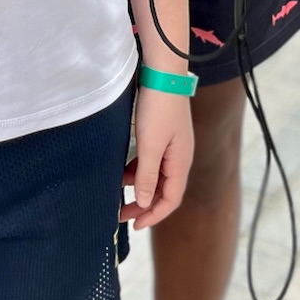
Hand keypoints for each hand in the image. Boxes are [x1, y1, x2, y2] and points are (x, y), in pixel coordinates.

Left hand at [123, 86, 192, 228]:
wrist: (162, 73)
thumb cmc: (158, 108)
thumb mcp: (150, 145)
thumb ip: (147, 176)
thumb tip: (145, 203)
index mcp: (181, 162)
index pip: (171, 199)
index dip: (153, 215)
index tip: (134, 225)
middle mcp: (179, 157)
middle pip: (164, 190)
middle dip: (144, 205)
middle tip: (120, 213)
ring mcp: (171, 146)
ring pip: (156, 176)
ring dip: (139, 186)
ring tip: (118, 190)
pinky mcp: (162, 136)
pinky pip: (151, 162)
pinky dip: (138, 170)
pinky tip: (123, 170)